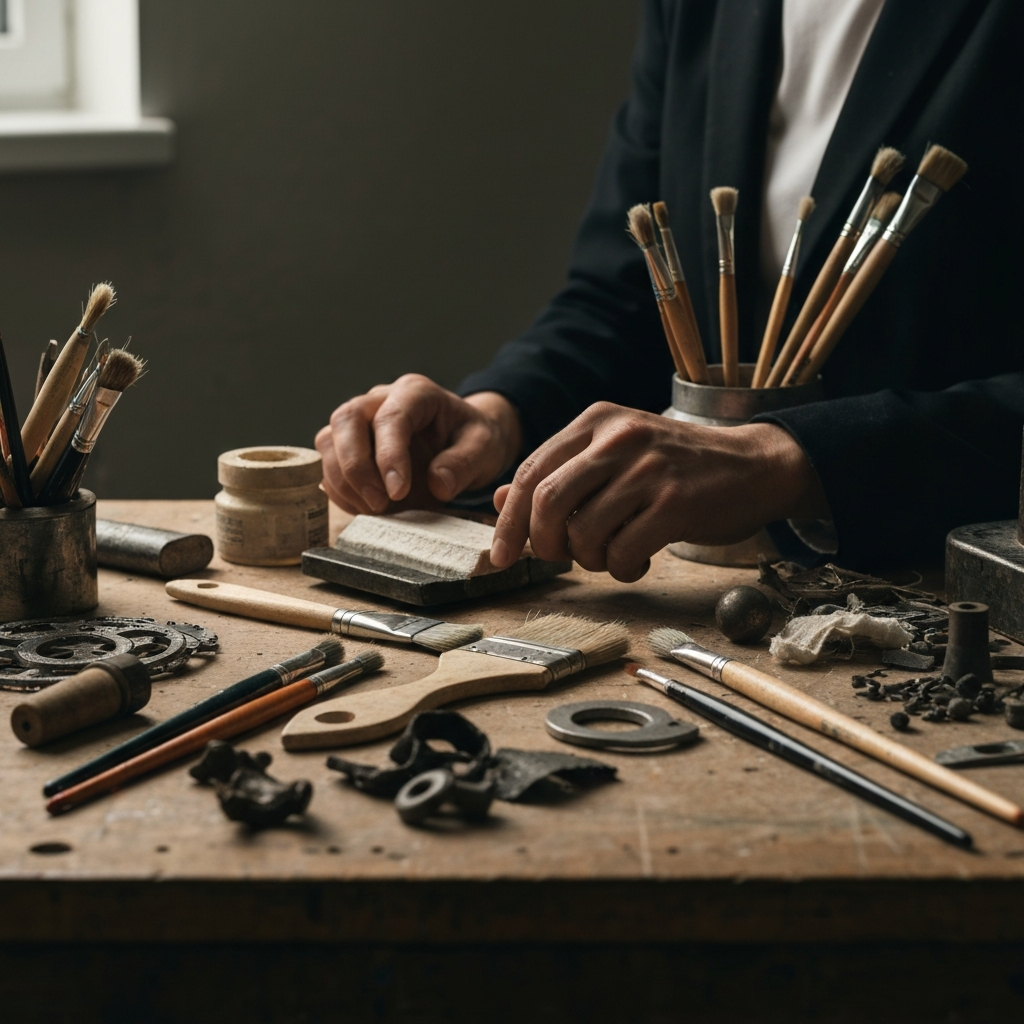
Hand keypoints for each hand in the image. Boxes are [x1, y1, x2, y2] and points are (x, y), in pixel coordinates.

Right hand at [316, 375, 521, 513]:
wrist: (464, 441)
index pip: (391, 417)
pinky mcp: (348, 444)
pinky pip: (328, 464)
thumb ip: (464, 464)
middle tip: (378, 503)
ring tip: (374, 510)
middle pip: (346, 420)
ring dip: (343, 480)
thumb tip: (438, 484)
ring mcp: (360, 420)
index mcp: (415, 392)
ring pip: (329, 440)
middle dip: (356, 466)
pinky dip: (341, 490)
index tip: (398, 492)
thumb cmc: (473, 439)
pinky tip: (366, 508)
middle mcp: (380, 399)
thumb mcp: (484, 449)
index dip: (389, 456)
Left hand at [489, 402, 828, 582]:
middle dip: (542, 544)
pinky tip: (637, 560)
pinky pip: (622, 551)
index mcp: (596, 420)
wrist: (755, 465)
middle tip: (558, 559)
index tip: (498, 556)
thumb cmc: (676, 468)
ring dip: (589, 559)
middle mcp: (618, 437)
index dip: (509, 520)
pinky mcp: (675, 502)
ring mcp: (648, 468)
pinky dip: (621, 568)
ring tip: (611, 555)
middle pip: (546, 502)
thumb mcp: (614, 458)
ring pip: (583, 533)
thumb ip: (560, 476)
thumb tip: (497, 501)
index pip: (529, 472)